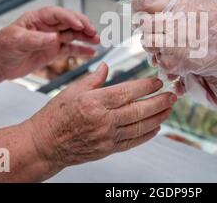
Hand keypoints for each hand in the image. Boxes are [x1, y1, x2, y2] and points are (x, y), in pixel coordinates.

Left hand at [0, 7, 99, 79]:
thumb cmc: (0, 47)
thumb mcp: (16, 41)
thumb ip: (36, 39)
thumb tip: (55, 38)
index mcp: (37, 18)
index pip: (58, 14)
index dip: (71, 18)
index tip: (81, 24)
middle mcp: (47, 27)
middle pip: (70, 23)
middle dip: (83, 26)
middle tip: (93, 32)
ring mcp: (51, 39)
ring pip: (73, 35)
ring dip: (85, 37)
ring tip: (96, 40)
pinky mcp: (52, 51)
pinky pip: (70, 50)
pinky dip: (81, 51)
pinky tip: (91, 53)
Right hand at [28, 63, 176, 169]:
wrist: (44, 145)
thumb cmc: (55, 117)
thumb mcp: (72, 91)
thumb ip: (93, 79)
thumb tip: (107, 66)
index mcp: (94, 102)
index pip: (127, 93)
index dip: (146, 87)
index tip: (158, 82)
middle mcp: (103, 121)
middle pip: (139, 111)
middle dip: (159, 102)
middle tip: (172, 95)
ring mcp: (107, 137)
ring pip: (139, 127)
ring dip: (158, 118)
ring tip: (169, 109)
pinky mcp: (108, 149)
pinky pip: (133, 142)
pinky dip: (147, 135)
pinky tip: (156, 127)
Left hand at [133, 0, 216, 78]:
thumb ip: (182, 0)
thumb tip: (166, 1)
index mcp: (179, 3)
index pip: (145, 2)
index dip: (139, 6)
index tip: (138, 8)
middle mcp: (174, 23)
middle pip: (144, 25)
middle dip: (146, 26)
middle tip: (151, 28)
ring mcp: (176, 44)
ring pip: (149, 45)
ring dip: (153, 44)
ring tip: (163, 43)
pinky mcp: (182, 62)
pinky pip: (162, 63)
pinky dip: (164, 61)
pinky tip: (172, 58)